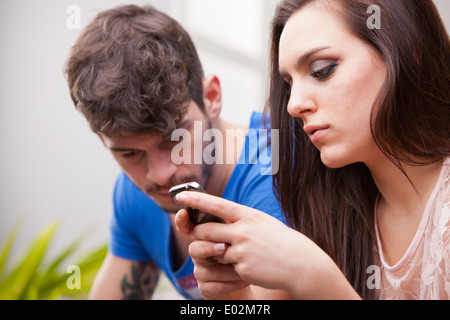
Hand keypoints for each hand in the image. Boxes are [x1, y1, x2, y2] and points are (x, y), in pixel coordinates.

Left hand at [174, 192, 305, 293]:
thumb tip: (218, 220)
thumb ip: (240, 221)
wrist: (299, 264)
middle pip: (206, 230)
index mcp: (247, 215)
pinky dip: (233, 266)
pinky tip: (251, 265)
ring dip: (219, 253)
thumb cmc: (280, 241)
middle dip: (198, 233)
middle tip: (197, 234)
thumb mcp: (261, 222)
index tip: (181, 195)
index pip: (216, 204)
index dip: (196, 199)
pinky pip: (227, 267)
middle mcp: (242, 230)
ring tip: (241, 252)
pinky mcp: (241, 268)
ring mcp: (241, 250)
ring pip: (215, 251)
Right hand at [175, 207, 248, 298]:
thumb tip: (230, 213)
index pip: (188, 228)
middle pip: (194, 248)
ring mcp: (201, 272)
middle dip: (208, 247)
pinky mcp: (206, 289)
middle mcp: (199, 254)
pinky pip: (213, 286)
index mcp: (205, 238)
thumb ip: (230, 226)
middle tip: (224, 246)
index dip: (182, 220)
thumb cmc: (246, 253)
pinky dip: (231, 283)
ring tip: (245, 268)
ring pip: (205, 270)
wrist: (251, 279)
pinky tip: (245, 280)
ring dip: (227, 269)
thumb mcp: (240, 237)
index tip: (183, 212)